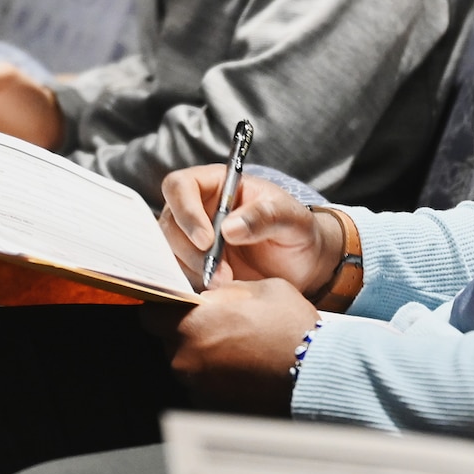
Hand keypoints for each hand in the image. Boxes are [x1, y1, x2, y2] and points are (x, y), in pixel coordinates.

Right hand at [158, 166, 341, 293]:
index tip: (208, 240)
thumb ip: (264, 217)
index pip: (180, 186)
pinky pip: (180, 273)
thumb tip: (229, 228)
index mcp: (218, 184)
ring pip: (171, 251)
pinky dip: (195, 282)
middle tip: (222, 272)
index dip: (186, 211)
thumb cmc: (298, 230)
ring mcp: (193, 238)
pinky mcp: (195, 265)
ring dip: (193, 269)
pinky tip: (221, 289)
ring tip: (227, 282)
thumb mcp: (291, 218)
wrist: (303, 265)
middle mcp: (199, 208)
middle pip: (169, 222)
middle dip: (191, 250)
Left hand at [166, 278, 319, 413]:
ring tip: (239, 352)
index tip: (179, 310)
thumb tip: (211, 296)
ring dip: (204, 359)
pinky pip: (205, 389)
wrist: (316, 372)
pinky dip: (219, 382)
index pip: (150, 315)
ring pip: (188, 367)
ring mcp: (199, 387)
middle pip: (169, 343)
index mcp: (191, 322)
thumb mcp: (261, 288)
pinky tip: (245, 373)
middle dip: (188, 335)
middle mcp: (186, 357)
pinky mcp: (213, 408)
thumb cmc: (291, 326)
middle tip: (220, 329)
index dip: (164, 310)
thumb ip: (226, 292)